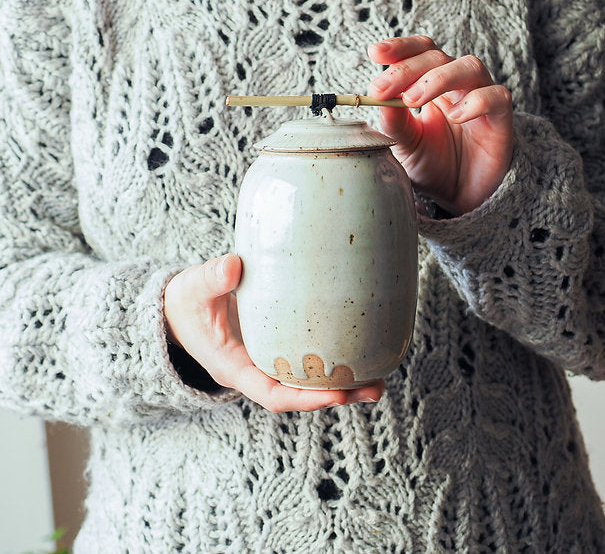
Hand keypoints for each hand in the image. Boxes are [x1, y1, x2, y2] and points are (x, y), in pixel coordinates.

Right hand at [163, 253, 384, 412]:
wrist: (183, 307)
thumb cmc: (186, 301)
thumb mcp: (192, 289)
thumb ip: (210, 279)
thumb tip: (234, 264)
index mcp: (235, 368)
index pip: (272, 394)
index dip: (305, 397)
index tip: (337, 393)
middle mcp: (256, 370)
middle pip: (300, 393)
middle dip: (337, 394)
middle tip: (375, 388)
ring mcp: (269, 360)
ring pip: (308, 378)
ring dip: (344, 381)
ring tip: (380, 376)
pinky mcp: (279, 344)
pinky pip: (308, 357)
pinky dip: (333, 357)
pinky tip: (361, 347)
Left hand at [367, 35, 513, 215]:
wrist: (458, 197)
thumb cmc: (431, 166)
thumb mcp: (406, 145)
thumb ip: (394, 123)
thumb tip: (377, 97)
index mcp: (431, 85)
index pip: (421, 52)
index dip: (400, 48)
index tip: (374, 52)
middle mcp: (458, 85)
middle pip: (438, 57)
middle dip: (407, 69)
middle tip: (382, 90)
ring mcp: (482, 98)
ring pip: (470, 67)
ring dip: (438, 79)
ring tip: (413, 100)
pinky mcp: (501, 119)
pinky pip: (497, 97)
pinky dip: (475, 101)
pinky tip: (455, 117)